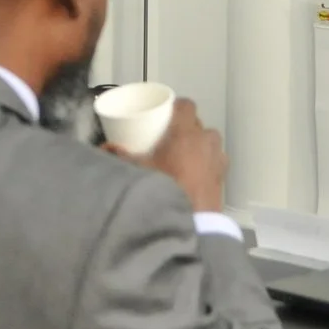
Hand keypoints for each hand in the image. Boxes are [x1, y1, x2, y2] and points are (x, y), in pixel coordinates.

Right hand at [110, 99, 227, 215]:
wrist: (190, 222)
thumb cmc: (164, 190)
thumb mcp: (138, 172)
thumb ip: (121, 156)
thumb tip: (106, 148)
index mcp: (185, 133)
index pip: (186, 106)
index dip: (177, 107)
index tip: (166, 114)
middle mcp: (206, 141)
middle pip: (199, 124)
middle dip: (186, 128)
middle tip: (170, 138)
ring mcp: (218, 159)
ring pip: (211, 142)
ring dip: (200, 145)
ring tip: (185, 155)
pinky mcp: (223, 178)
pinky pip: (216, 162)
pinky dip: (208, 163)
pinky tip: (196, 174)